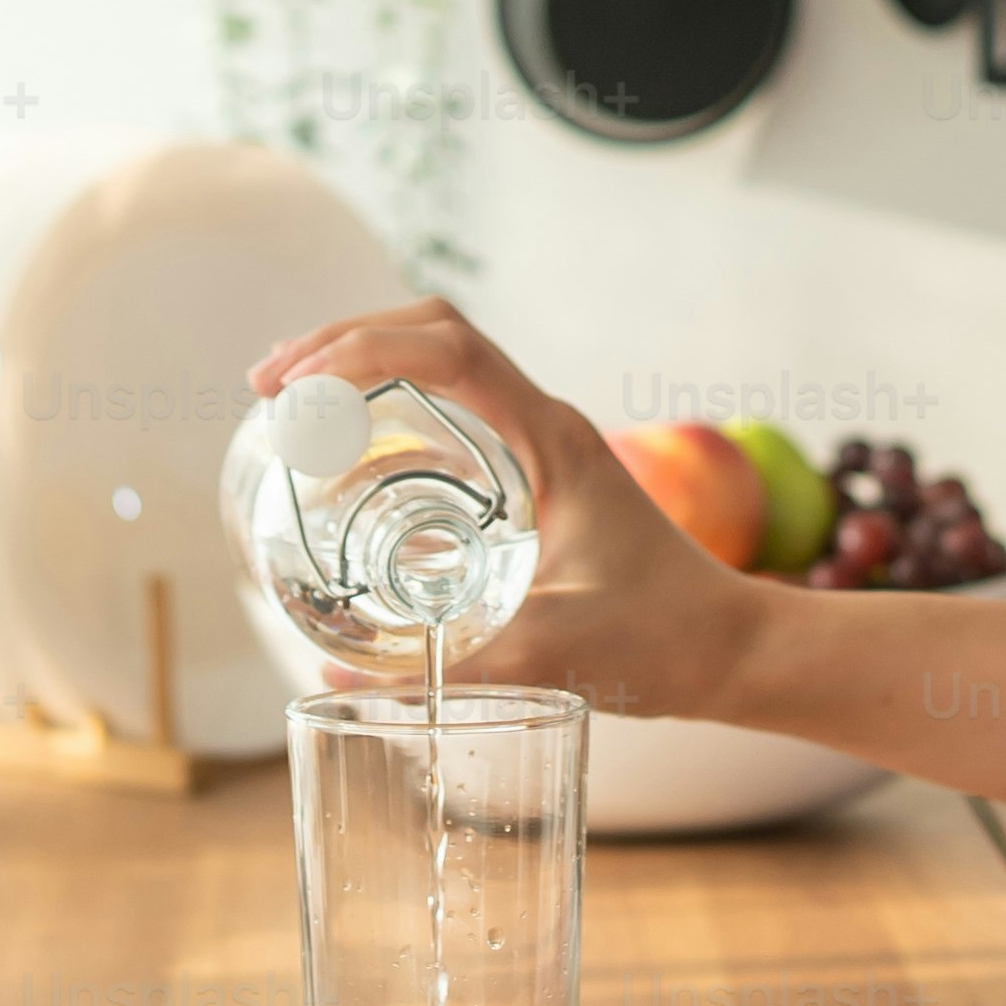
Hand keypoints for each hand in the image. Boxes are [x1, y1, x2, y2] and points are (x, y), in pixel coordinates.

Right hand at [246, 298, 767, 724]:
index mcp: (551, 439)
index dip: (361, 348)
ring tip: (293, 409)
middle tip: (272, 389)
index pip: (449, 348)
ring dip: (366, 367)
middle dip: (344, 343)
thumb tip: (331, 672)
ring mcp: (543, 444)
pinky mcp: (538, 476)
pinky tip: (351, 465)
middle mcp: (545, 425)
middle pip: (434, 333)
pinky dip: (395, 413)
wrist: (732, 651)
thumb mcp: (547, 651)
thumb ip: (444, 663)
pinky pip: (457, 414)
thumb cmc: (660, 641)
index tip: (295, 386)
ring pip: (443, 364)